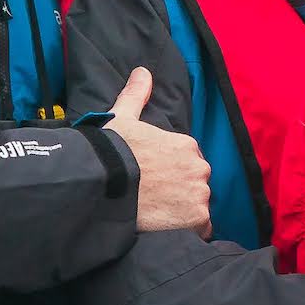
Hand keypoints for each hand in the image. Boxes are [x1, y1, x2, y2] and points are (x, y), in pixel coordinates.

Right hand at [106, 68, 211, 235]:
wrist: (104, 185)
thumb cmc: (111, 152)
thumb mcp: (122, 118)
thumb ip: (136, 96)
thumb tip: (142, 72)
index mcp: (186, 145)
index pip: (187, 164)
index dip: (170, 175)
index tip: (153, 182)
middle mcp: (199, 167)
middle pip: (195, 185)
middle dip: (179, 193)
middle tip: (154, 201)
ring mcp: (199, 193)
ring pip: (197, 207)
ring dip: (182, 213)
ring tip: (156, 216)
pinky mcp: (197, 219)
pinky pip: (200, 230)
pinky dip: (187, 231)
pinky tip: (165, 228)